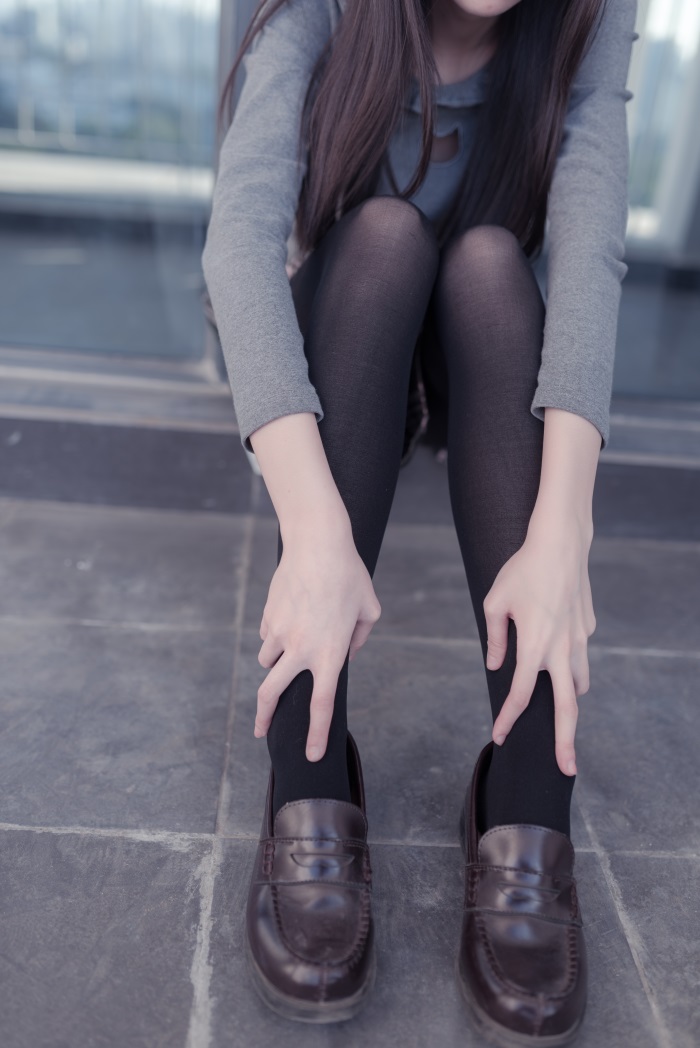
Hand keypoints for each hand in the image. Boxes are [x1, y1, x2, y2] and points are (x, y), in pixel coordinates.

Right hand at [255, 526, 380, 760]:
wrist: (317, 543)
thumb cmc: (349, 575)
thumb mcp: (369, 609)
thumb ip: (359, 639)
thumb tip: (346, 655)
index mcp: (330, 653)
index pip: (321, 704)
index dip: (316, 733)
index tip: (312, 754)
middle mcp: (301, 649)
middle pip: (272, 694)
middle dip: (264, 717)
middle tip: (261, 731)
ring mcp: (279, 633)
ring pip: (268, 661)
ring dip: (276, 663)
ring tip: (294, 643)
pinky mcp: (267, 616)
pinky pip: (268, 636)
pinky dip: (276, 635)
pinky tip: (292, 614)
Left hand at [483, 519, 595, 775]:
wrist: (561, 544)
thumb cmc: (522, 570)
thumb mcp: (495, 603)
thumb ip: (495, 639)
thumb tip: (495, 666)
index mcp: (534, 646)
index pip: (519, 694)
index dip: (507, 718)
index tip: (499, 735)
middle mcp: (561, 649)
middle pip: (567, 708)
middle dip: (566, 742)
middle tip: (568, 769)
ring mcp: (579, 640)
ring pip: (579, 683)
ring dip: (570, 702)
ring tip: (563, 720)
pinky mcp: (587, 628)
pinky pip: (580, 656)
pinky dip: (571, 667)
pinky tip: (559, 658)